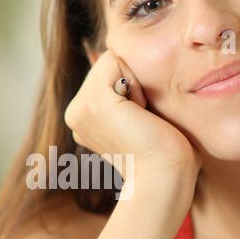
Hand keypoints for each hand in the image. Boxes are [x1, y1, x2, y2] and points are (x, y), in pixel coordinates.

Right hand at [64, 48, 200, 190]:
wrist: (165, 178)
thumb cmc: (164, 154)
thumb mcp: (137, 118)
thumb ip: (126, 94)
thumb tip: (123, 64)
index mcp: (82, 117)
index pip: (107, 73)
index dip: (132, 87)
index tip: (140, 121)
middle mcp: (75, 113)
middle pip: (108, 64)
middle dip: (132, 82)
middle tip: (141, 121)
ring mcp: (80, 108)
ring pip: (112, 60)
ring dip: (136, 83)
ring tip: (140, 118)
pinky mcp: (95, 101)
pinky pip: (116, 60)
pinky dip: (136, 81)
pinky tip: (140, 112)